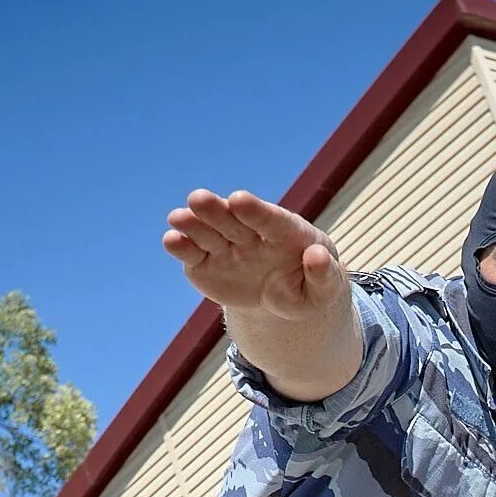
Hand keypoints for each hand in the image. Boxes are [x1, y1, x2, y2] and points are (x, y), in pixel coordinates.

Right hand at [163, 189, 344, 316]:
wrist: (283, 297)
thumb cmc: (309, 288)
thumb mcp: (324, 288)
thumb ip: (324, 274)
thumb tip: (317, 256)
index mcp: (284, 233)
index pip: (269, 220)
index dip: (255, 211)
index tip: (239, 200)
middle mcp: (250, 234)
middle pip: (232, 219)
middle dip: (216, 210)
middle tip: (198, 198)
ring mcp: (226, 247)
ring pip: (208, 232)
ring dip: (192, 224)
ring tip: (178, 218)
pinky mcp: (204, 264)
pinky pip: (192, 255)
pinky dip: (181, 247)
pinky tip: (171, 240)